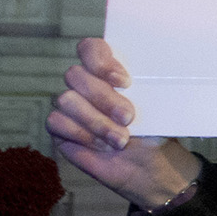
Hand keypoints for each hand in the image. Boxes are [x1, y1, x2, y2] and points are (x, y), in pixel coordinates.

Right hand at [47, 38, 203, 209]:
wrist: (150, 166)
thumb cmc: (155, 131)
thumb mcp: (160, 106)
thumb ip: (149, 86)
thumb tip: (152, 74)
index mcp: (109, 72)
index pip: (91, 49)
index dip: (100, 61)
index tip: (124, 82)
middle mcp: (85, 84)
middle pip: (76, 75)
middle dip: (104, 99)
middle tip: (128, 117)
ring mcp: (71, 105)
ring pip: (66, 99)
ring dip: (96, 121)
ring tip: (120, 139)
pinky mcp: (60, 128)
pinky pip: (56, 121)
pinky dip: (82, 134)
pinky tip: (102, 145)